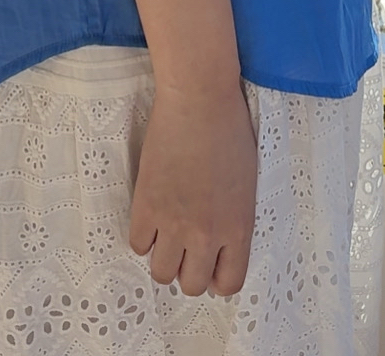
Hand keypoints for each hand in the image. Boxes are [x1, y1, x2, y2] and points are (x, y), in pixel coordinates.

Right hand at [129, 79, 257, 296]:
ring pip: (161, 273)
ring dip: (164, 257)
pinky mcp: (146, 206)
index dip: (217, 278)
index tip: (210, 264)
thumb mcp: (247, 184)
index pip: (228, 284)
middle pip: (191, 285)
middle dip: (189, 270)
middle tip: (186, 246)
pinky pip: (138, 244)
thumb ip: (235, 220)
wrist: (200, 99)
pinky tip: (151, 216)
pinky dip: (144, 236)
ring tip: (167, 233)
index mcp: (238, 228)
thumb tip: (219, 244)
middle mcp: (207, 234)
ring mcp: (174, 223)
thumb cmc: (230, 131)